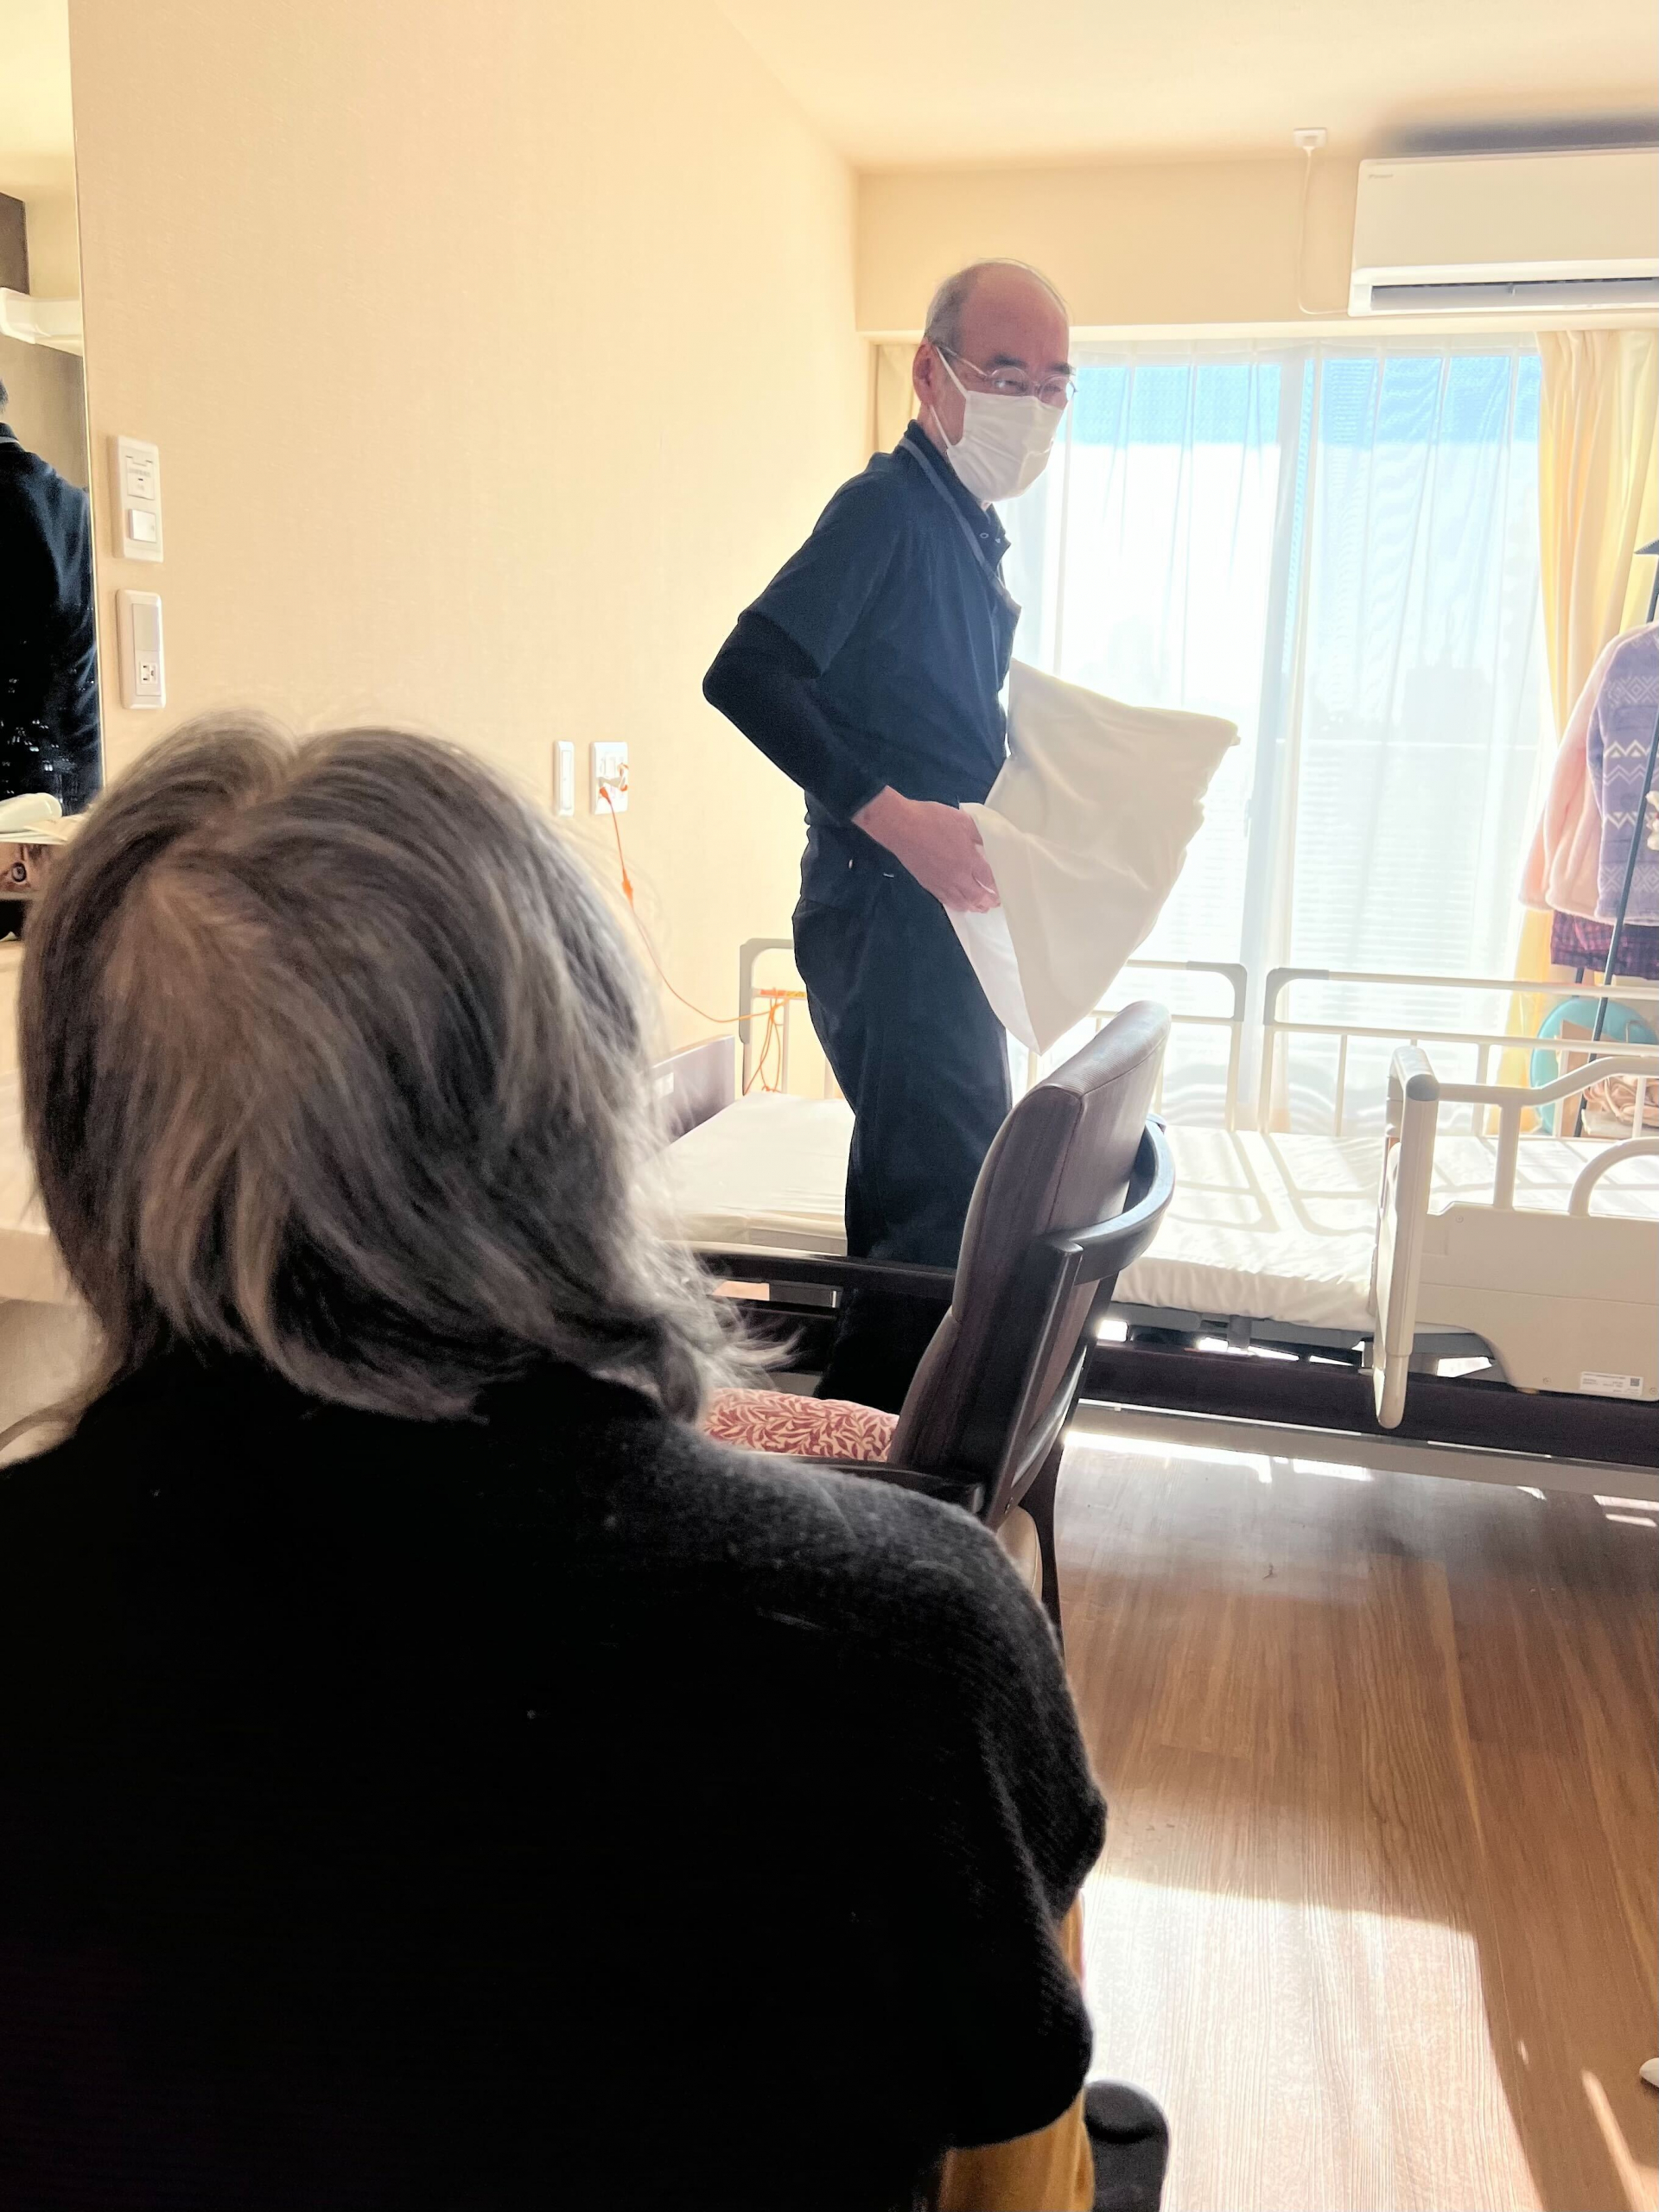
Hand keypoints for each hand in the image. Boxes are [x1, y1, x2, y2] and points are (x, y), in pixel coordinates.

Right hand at [852, 788, 999, 912]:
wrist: (901, 827)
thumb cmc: (931, 820)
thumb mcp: (962, 820)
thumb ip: (979, 833)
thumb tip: (989, 842)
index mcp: (969, 860)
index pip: (990, 880)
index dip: (998, 887)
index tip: (1005, 888)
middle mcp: (958, 876)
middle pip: (978, 897)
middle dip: (990, 901)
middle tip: (996, 901)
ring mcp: (942, 883)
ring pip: (963, 903)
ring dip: (975, 907)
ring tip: (982, 907)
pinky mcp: (929, 885)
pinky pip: (947, 902)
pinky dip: (958, 905)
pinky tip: (961, 904)